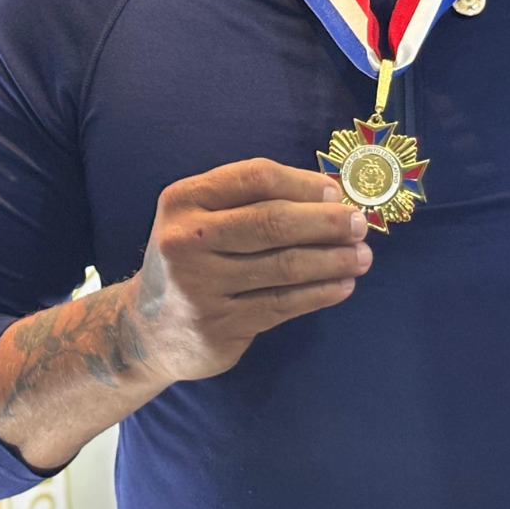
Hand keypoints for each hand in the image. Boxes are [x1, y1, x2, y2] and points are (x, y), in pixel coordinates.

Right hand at [129, 158, 370, 384]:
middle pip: (272, 222)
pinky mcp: (220, 326)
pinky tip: (342, 285)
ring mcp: (201, 287)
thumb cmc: (193, 259)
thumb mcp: (203, 217)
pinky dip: (320, 293)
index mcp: (184, 200)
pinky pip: (282, 304)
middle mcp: (186, 241)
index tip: (335, 193)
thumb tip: (330, 194)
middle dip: (326, 223)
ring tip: (363, 257)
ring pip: (284, 267)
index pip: (255, 178)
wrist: (146, 330)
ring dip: (333, 260)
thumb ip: (253, 201)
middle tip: (360, 225)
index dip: (303, 183)